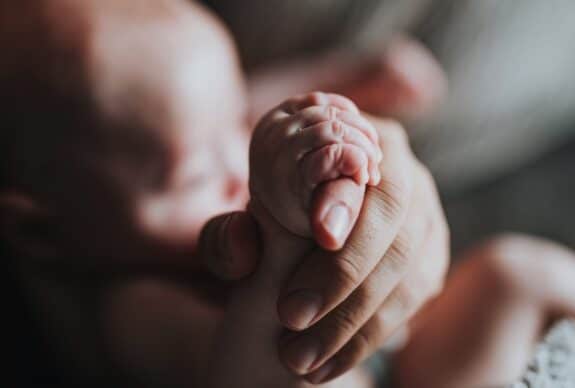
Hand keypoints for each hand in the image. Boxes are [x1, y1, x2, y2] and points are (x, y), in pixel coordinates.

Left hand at [197, 117, 449, 384]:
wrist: (296, 257)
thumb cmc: (261, 233)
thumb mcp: (227, 234)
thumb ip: (225, 238)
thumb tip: (242, 240)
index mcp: (349, 137)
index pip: (356, 160)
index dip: (342, 198)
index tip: (319, 236)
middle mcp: (397, 167)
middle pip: (392, 215)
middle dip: (344, 271)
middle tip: (291, 315)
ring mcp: (423, 211)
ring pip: (408, 263)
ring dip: (355, 317)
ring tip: (301, 358)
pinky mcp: (430, 254)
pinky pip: (416, 294)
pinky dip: (371, 333)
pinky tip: (330, 364)